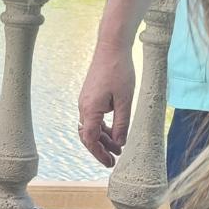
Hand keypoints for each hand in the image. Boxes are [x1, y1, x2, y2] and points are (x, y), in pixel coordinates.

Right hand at [77, 43, 135, 168]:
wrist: (111, 46)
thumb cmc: (119, 70)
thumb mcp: (125, 100)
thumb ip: (121, 123)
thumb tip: (119, 142)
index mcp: (90, 109)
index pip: (90, 139)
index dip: (99, 153)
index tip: (109, 162)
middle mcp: (83, 107)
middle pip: (89, 136)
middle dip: (101, 149)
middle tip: (114, 159)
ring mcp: (85, 101)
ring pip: (91, 127)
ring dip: (103, 138)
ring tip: (118, 147)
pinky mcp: (89, 96)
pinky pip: (93, 117)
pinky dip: (102, 127)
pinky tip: (114, 131)